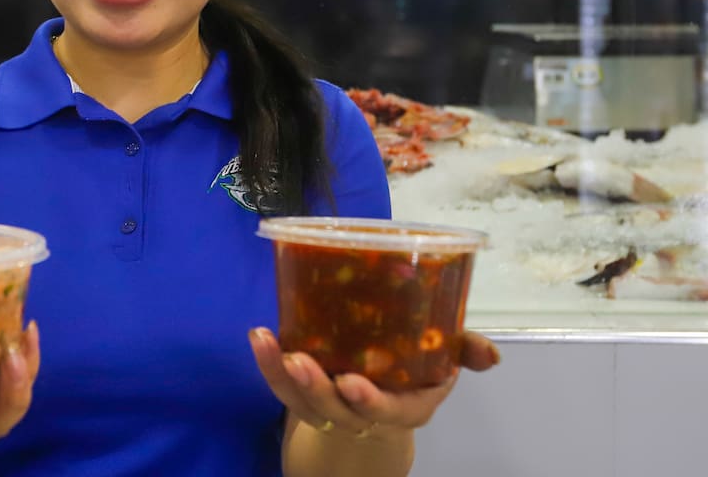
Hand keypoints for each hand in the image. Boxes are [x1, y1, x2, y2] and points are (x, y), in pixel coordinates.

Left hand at [249, 328, 499, 436]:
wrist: (378, 397)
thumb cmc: (413, 370)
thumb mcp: (442, 358)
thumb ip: (463, 350)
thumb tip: (491, 355)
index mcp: (404, 407)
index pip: (388, 412)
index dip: (370, 402)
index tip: (351, 384)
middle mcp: (363, 414)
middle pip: (336, 410)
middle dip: (317, 389)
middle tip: (299, 361)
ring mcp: (329, 407)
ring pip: (302, 400)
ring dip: (282, 373)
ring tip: (265, 341)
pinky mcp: (302, 395)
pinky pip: (281, 386)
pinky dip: (268, 364)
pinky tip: (259, 336)